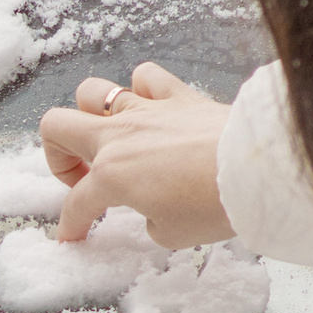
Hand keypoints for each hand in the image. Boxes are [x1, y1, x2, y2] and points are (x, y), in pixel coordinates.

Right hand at [39, 64, 234, 249]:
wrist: (256, 170)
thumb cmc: (213, 205)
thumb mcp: (171, 234)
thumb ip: (150, 220)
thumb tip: (152, 210)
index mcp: (111, 175)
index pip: (76, 203)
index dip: (69, 224)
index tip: (73, 236)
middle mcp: (119, 136)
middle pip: (56, 127)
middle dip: (58, 155)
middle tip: (82, 178)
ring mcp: (146, 110)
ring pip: (92, 92)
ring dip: (91, 116)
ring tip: (111, 139)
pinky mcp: (178, 95)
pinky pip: (146, 76)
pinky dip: (141, 89)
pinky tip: (151, 108)